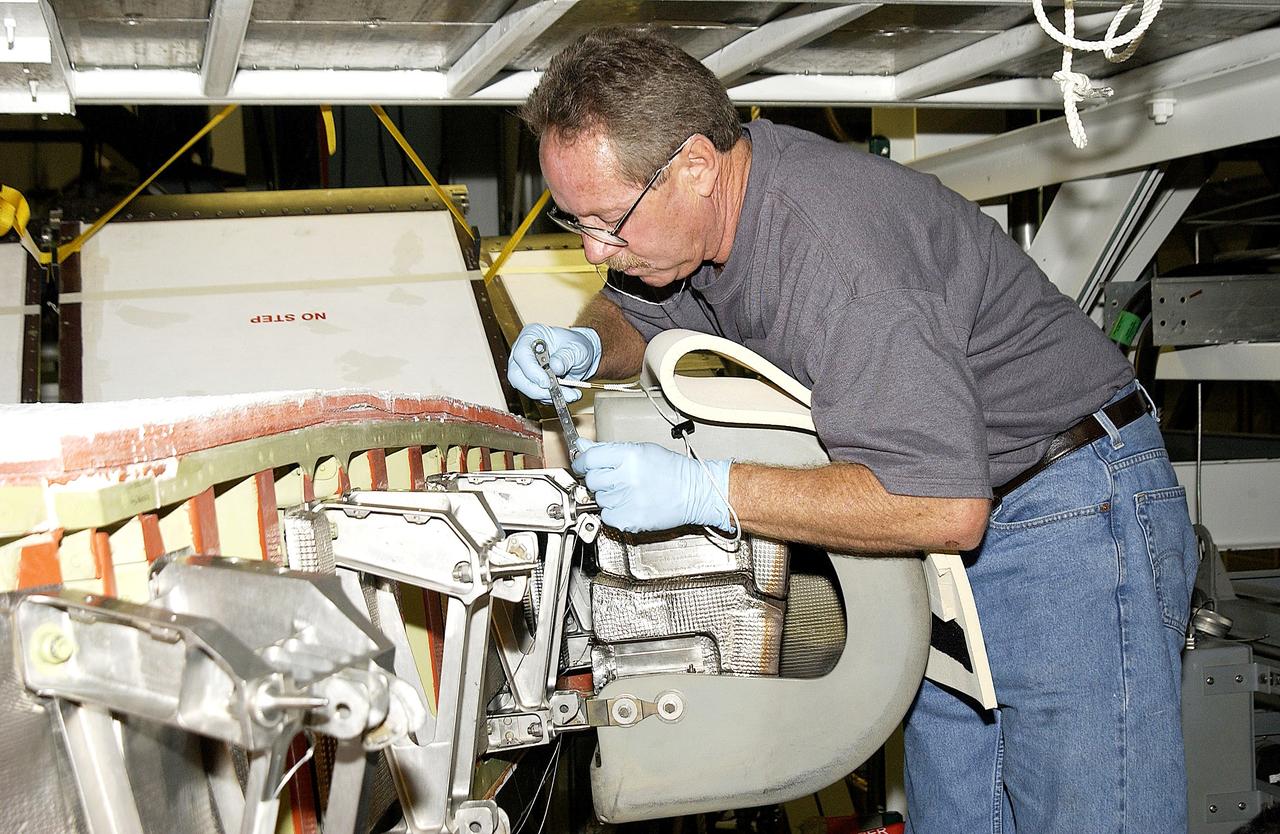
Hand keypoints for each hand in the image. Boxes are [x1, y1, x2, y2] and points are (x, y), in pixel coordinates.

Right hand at [507, 324, 601, 402]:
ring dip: (547, 396)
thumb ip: (566, 356)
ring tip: (570, 394)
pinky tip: (568, 394)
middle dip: (537, 389)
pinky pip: (535, 394)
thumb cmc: (576, 345)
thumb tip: (555, 367)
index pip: (522, 353)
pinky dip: (551, 398)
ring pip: (524, 388)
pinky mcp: (530, 382)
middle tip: (558, 393)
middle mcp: (523, 352)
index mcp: (531, 335)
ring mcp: (524, 368)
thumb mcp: (577, 347)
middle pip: (517, 375)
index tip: (546, 383)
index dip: (531, 371)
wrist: (580, 356)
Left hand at [572, 440, 733, 532]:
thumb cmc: (672, 471)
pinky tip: (630, 505)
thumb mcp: (641, 450)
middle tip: (614, 479)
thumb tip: (581, 447)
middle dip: (598, 479)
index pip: (590, 458)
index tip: (581, 465)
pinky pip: (606, 516)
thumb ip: (609, 450)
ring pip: (599, 499)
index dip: (582, 462)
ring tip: (629, 492)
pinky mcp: (629, 520)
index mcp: (630, 456)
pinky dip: (614, 512)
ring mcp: (627, 500)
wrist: (695, 493)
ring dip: (608, 496)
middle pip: (591, 479)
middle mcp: (627, 477)